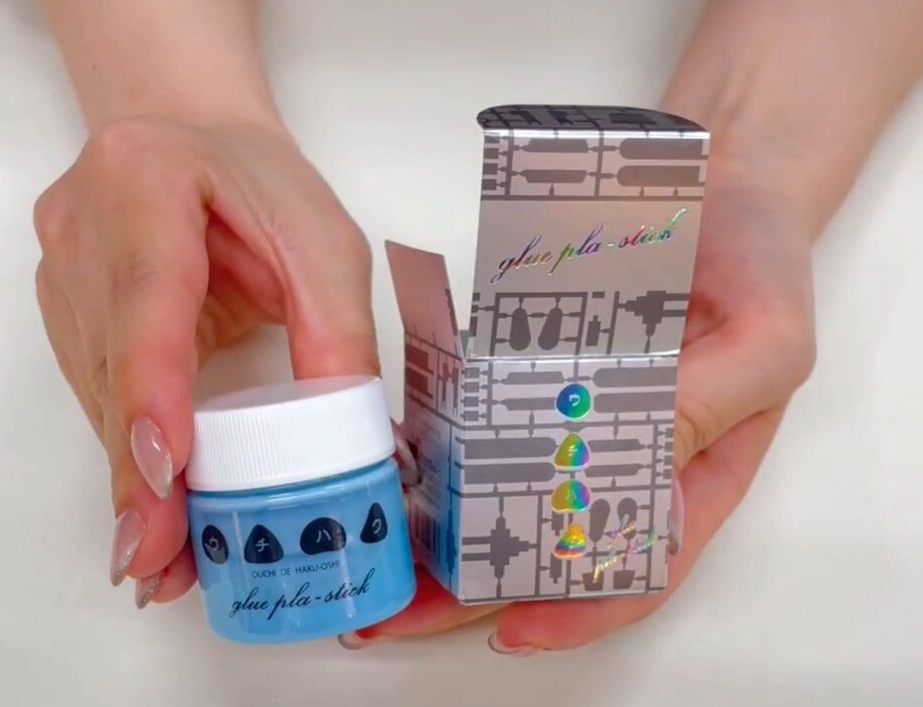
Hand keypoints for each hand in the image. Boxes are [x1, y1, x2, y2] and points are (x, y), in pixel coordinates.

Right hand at [34, 116, 379, 605]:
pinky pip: (101, 394)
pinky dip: (131, 453)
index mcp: (145, 184)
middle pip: (115, 368)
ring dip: (134, 480)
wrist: (193, 138)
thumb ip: (336, 333)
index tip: (165, 475)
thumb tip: (354, 442)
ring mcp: (63, 272)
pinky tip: (153, 507)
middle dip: (141, 474)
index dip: (153, 392)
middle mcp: (83, 230)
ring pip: (100, 394)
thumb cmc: (261, 182)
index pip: (147, 300)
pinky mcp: (67, 310)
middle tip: (159, 561)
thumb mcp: (324, 244)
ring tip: (165, 557)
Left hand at [350, 150, 816, 651]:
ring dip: (444, 521)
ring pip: (503, 483)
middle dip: (478, 580)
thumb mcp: (764, 340)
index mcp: (691, 469)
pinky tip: (398, 453)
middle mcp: (623, 451)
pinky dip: (441, 437)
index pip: (636, 563)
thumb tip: (625, 467)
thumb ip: (705, 406)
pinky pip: (482, 408)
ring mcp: (571, 407)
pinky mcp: (534, 362)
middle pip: (550, 538)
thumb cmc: (760, 263)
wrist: (717, 176)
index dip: (578, 608)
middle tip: (406, 604)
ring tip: (383, 542)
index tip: (511, 628)